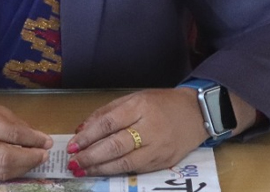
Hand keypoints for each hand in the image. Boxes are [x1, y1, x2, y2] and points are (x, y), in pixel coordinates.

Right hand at [0, 92, 52, 180]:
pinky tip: (18, 165)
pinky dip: (9, 172)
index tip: (47, 141)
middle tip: (43, 155)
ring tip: (34, 160)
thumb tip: (36, 137)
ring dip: (23, 169)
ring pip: (0, 172)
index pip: (10, 134)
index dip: (33, 140)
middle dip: (30, 159)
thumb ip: (10, 120)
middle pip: (5, 158)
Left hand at [66, 89, 207, 176]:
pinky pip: (136, 169)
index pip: (108, 123)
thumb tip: (82, 129)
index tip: (72, 145)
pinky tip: (103, 171)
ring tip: (83, 170)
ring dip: (100, 168)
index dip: (88, 136)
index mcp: (140, 107)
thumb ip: (107, 112)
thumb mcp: (134, 98)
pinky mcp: (163, 162)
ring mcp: (158, 147)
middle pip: (115, 145)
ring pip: (125, 162)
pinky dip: (117, 171)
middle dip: (90, 156)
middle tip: (74, 162)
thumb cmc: (162, 103)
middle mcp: (149, 128)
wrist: (197, 113)